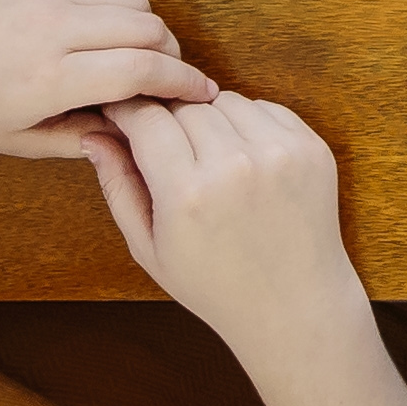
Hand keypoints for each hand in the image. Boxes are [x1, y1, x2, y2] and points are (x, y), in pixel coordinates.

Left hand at [0, 0, 215, 160]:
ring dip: (152, 31)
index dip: (182, 84)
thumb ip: (77, 140)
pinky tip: (113, 35)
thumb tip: (128, 137)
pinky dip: (124, 10)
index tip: (202, 96)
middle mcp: (54, 32)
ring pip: (134, 4)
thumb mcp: (13, 140)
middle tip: (171, 81)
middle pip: (150, 31)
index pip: (141, 72)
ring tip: (144, 58)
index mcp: (48, 80)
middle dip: (173, 57)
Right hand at [77, 91, 366, 359]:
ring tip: (208, 159)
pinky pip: (267, 108)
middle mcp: (235, 167)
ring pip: (226, 101)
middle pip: (186, 106)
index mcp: (187, 195)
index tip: (121, 112)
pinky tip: (244, 160)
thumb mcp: (149, 248)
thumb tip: (95, 134)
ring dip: (210, 118)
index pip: (147, 119)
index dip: (128, 111)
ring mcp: (279, 154)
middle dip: (169, 120)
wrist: (293, 304)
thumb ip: (119, 186)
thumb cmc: (214, 285)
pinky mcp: (311, 148)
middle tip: (168, 149)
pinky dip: (249, 123)